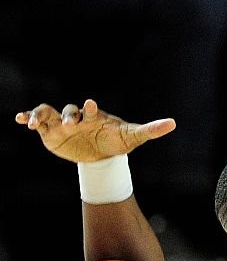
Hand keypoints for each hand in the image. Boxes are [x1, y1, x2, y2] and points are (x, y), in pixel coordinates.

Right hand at [14, 99, 174, 163]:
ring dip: (39, 115)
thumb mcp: (133, 137)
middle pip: (69, 111)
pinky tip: (19, 120)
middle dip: (68, 116)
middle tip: (71, 124)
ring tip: (31, 122)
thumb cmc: (118, 142)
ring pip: (48, 113)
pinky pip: (37, 123)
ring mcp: (62, 124)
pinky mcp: (50, 133)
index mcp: (95, 117)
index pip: (91, 110)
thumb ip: (151, 130)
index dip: (90, 107)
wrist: (102, 155)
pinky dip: (27, 118)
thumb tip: (173, 123)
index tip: (92, 105)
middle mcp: (77, 118)